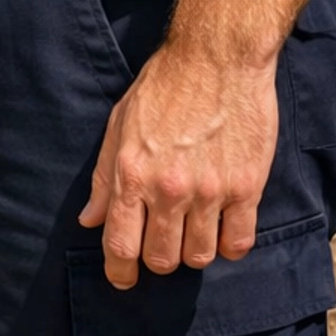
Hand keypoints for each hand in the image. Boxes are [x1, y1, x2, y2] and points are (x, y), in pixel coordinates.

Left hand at [78, 40, 278, 288]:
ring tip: (193, 229)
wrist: (218, 56)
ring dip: (194, 251)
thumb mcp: (120, 122)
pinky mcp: (246, 188)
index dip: (119, 272)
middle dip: (158, 258)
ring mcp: (209, 191)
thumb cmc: (164, 85)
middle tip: (163, 240)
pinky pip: (238, 244)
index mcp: (131, 172)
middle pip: (161, 259)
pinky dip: (229, 245)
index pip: (120, 245)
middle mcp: (168, 188)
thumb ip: (103, 175)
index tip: (123, 279)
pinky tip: (223, 227)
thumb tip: (89, 220)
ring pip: (199, 258)